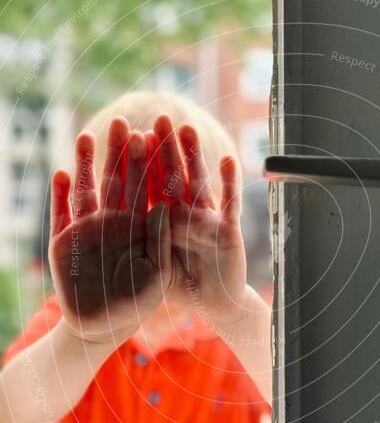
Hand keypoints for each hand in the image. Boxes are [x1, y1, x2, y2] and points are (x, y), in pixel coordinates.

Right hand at [49, 118, 171, 345]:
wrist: (100, 327)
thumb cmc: (136, 304)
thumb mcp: (157, 274)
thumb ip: (160, 241)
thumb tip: (165, 206)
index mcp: (140, 227)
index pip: (146, 188)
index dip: (148, 163)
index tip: (151, 135)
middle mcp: (114, 222)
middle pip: (117, 180)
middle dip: (119, 152)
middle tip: (122, 120)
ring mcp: (88, 228)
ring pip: (87, 188)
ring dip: (86, 163)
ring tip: (88, 135)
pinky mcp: (64, 239)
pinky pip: (61, 212)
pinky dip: (60, 194)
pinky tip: (62, 171)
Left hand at [149, 115, 247, 328]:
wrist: (213, 304)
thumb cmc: (180, 286)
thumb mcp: (150, 264)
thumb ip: (137, 242)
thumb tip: (107, 218)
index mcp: (162, 220)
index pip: (150, 184)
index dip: (143, 160)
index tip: (134, 133)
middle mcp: (184, 213)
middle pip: (173, 175)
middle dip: (166, 148)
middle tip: (159, 118)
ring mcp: (207, 218)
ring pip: (199, 181)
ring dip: (194, 155)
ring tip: (186, 129)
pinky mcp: (228, 229)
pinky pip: (229, 202)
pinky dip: (229, 182)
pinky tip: (227, 160)